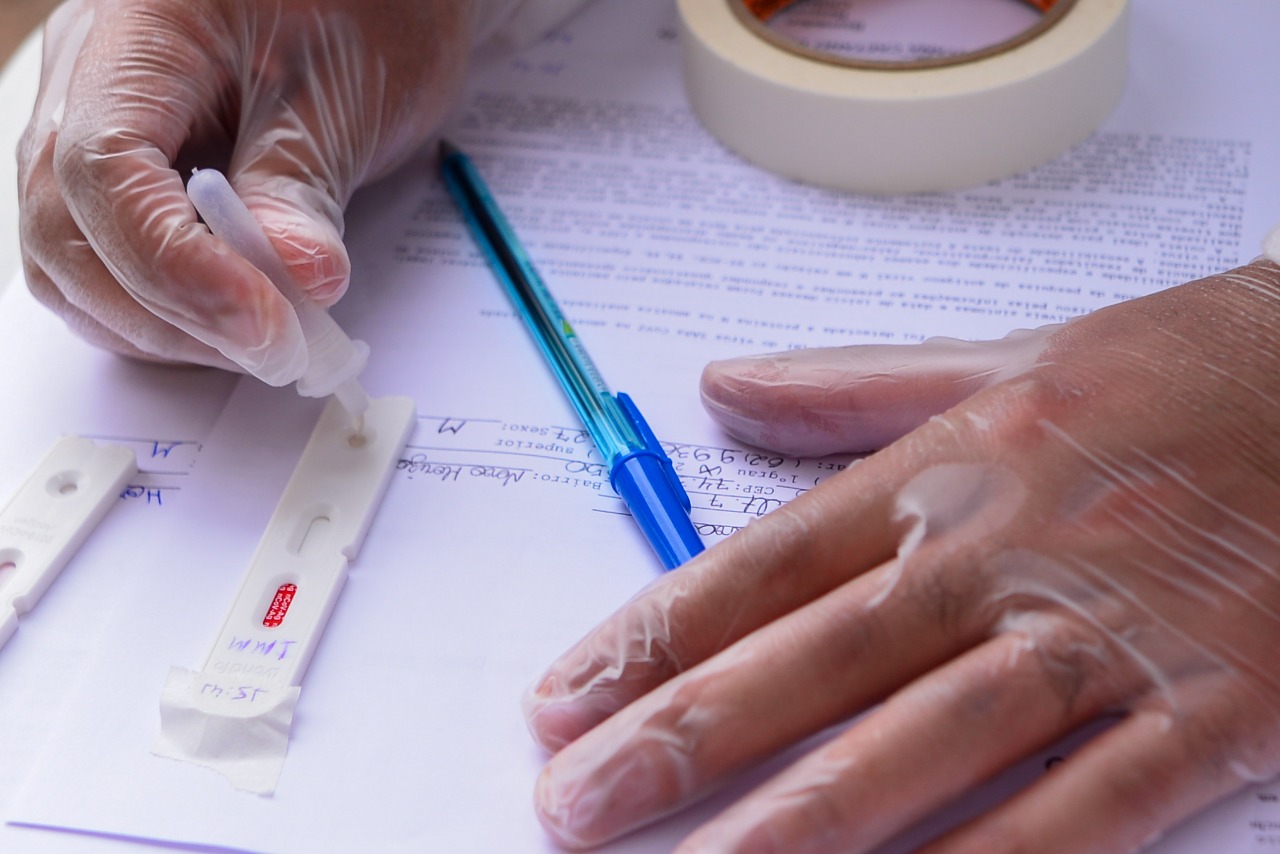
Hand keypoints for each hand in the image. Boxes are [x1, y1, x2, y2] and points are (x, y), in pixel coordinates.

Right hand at [18, 0, 470, 381]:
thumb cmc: (364, 11)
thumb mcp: (345, 92)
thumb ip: (302, 187)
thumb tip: (292, 287)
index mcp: (134, 37)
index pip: (104, 172)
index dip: (179, 269)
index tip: (267, 325)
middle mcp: (85, 84)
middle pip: (69, 232)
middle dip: (174, 313)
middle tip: (281, 350)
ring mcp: (92, 133)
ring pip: (74, 265)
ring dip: (168, 328)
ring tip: (269, 342)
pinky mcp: (127, 179)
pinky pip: (108, 267)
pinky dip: (168, 315)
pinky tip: (239, 323)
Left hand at [523, 261, 1279, 851]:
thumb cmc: (1173, 371)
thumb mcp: (999, 361)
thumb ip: (849, 386)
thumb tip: (720, 388)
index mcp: (951, 468)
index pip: (768, 563)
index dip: (656, 635)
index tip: (563, 697)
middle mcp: (1009, 551)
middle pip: (818, 662)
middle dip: (686, 740)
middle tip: (571, 802)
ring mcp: (1110, 635)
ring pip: (926, 745)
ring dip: (800, 824)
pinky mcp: (1217, 706)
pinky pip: (1089, 810)